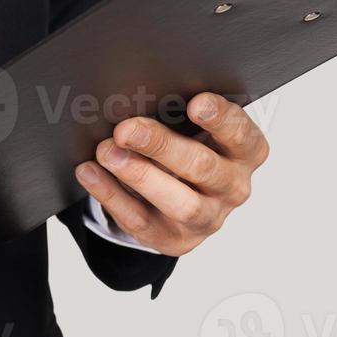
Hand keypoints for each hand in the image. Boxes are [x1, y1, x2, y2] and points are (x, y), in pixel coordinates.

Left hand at [74, 93, 268, 257]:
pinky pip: (139, 219)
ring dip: (139, 175)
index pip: (242, 136)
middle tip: (127, 129)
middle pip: (202, 167)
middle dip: (161, 146)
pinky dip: (111, 195)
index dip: (221, 119)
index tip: (196, 103)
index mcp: (245, 153)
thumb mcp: (193, 128)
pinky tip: (90, 172)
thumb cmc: (189, 147)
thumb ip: (178, 114)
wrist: (182, 196)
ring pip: (179, 202)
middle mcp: (232, 188)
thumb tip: (139, 98)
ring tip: (107, 152)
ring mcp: (206, 218)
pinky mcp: (173, 239)